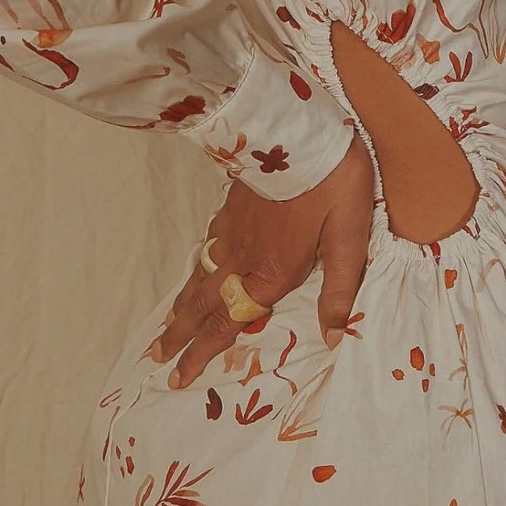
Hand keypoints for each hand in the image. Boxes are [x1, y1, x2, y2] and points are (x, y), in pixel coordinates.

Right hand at [149, 131, 376, 387]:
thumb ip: (339, 289)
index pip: (229, 324)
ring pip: (199, 278)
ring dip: (181, 307)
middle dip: (180, 336)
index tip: (179, 376)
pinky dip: (194, 268)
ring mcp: (231, 232)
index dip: (203, 353)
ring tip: (164, 327)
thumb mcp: (349, 238)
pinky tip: (194, 269)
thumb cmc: (331, 183)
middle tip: (157, 359)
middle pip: (203, 306)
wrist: (298, 128)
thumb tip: (334, 337)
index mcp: (271, 274)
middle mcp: (243, 259)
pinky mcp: (230, 208)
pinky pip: (206, 247)